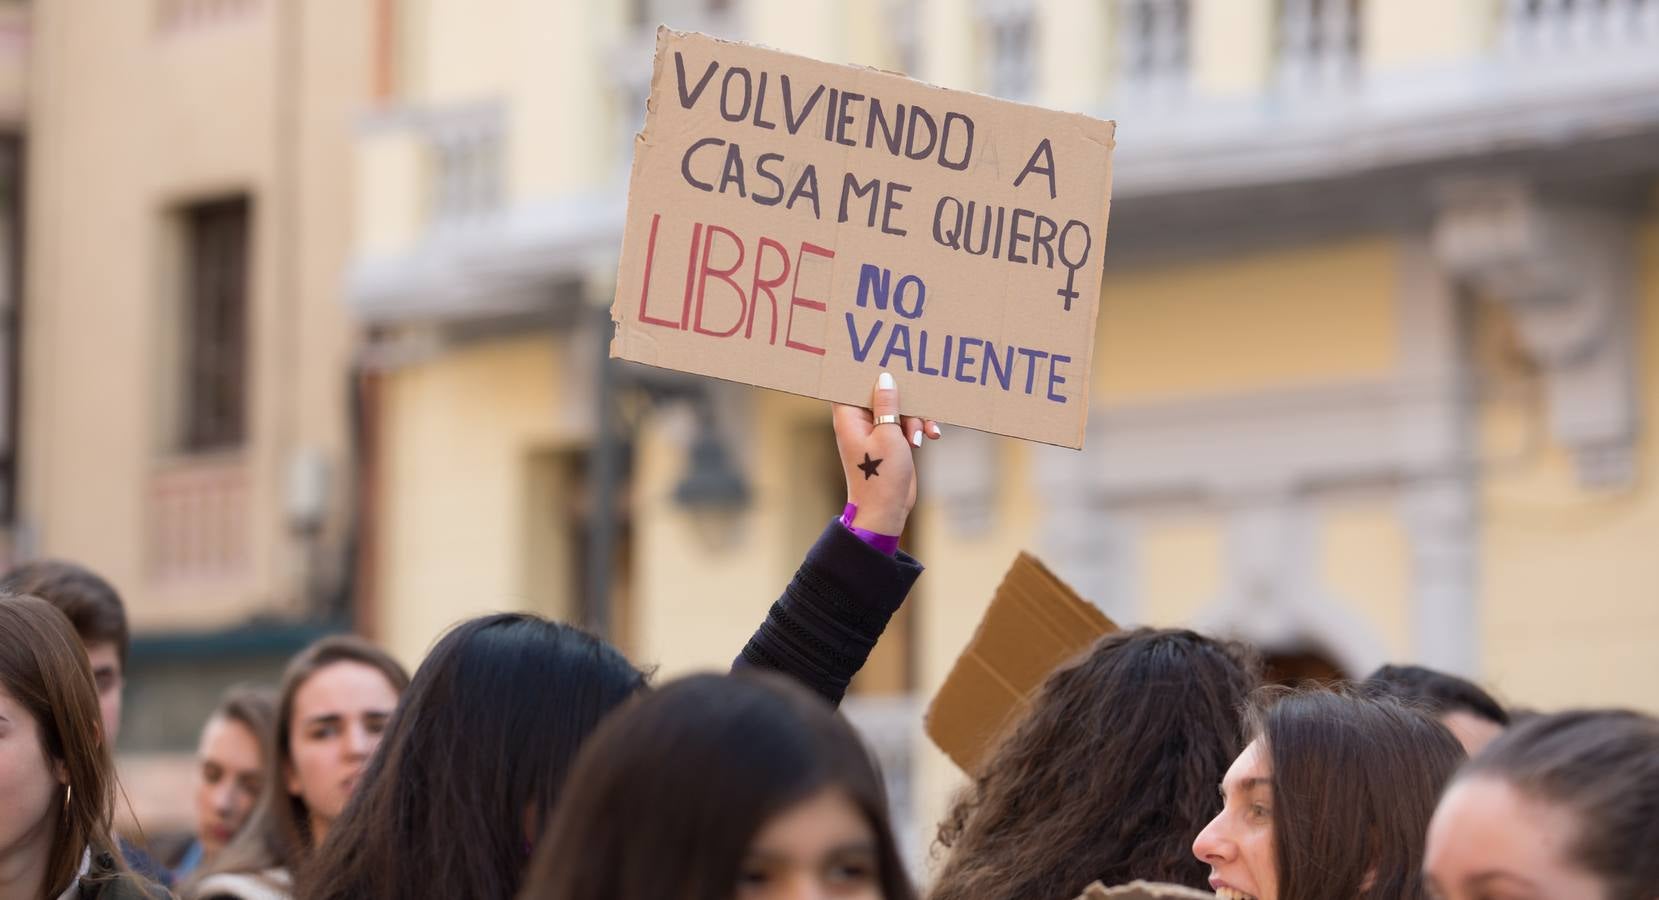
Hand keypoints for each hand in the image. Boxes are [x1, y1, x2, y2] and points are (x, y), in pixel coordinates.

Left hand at [832, 372, 941, 536]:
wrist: (887, 510)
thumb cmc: (880, 475)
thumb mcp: (888, 435)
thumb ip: (887, 404)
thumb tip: (884, 377)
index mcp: (849, 416)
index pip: (850, 383)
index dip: (863, 369)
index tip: (880, 354)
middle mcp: (859, 421)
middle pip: (881, 393)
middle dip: (903, 399)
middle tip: (918, 399)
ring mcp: (876, 431)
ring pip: (898, 408)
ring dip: (914, 418)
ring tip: (921, 435)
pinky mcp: (890, 441)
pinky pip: (905, 424)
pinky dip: (917, 429)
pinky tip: (931, 437)